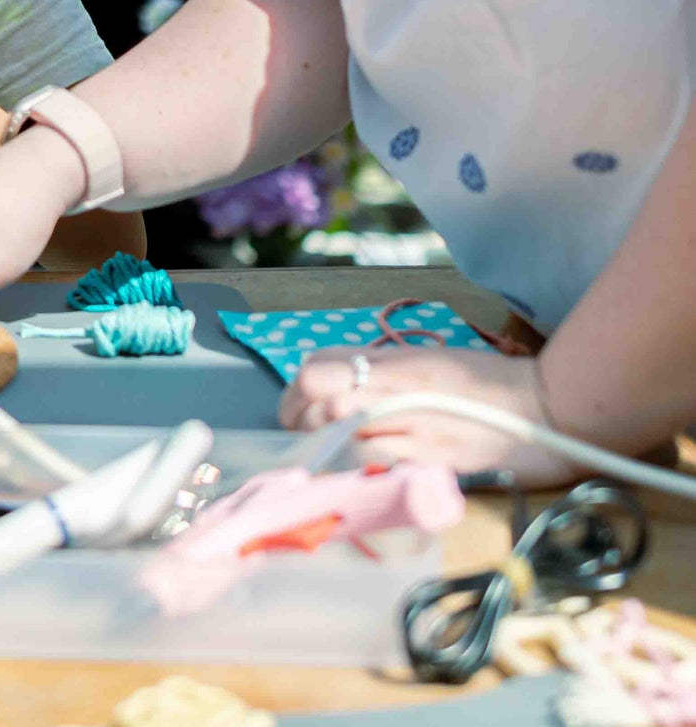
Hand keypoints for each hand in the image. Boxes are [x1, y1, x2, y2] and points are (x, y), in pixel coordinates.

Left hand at [280, 339, 580, 484]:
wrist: (542, 410)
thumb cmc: (486, 382)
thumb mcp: (427, 361)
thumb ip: (382, 370)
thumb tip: (338, 382)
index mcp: (396, 363)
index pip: (319, 368)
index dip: (297, 391)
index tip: (297, 407)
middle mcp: (398, 391)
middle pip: (320, 403)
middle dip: (302, 422)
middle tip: (307, 437)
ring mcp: (414, 430)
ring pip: (342, 439)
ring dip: (327, 451)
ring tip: (331, 459)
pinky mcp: (432, 465)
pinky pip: (378, 470)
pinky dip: (360, 474)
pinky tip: (362, 478)